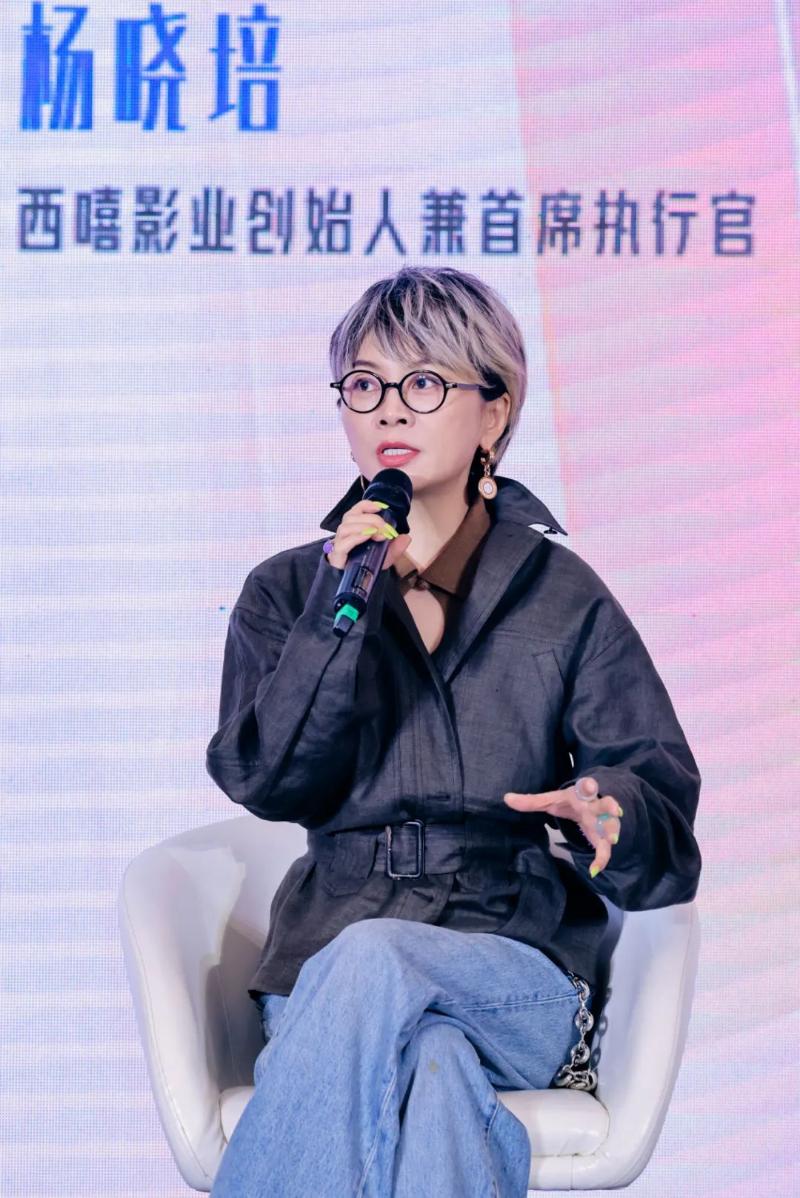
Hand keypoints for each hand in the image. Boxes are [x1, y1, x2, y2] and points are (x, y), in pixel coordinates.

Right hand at [326, 498, 411, 570]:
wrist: (353, 581)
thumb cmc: (365, 564)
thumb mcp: (384, 555)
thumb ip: (395, 547)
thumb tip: (406, 538)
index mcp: (354, 527)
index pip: (356, 510)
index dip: (367, 505)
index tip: (381, 507)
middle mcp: (345, 533)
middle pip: (352, 517)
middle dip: (372, 519)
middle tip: (386, 529)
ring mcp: (339, 544)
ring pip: (346, 527)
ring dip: (364, 526)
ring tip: (377, 533)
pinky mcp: (336, 556)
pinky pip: (343, 543)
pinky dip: (356, 537)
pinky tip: (367, 536)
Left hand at [503, 776, 623, 877]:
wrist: (591, 805)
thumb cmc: (570, 802)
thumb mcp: (551, 800)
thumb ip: (530, 801)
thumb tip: (506, 798)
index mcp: (581, 794)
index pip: (587, 787)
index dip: (589, 785)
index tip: (590, 785)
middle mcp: (595, 806)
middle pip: (605, 804)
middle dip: (610, 806)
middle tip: (615, 810)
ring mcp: (602, 822)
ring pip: (611, 825)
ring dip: (612, 831)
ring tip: (612, 839)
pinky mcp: (603, 837)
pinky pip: (605, 849)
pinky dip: (602, 859)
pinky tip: (594, 871)